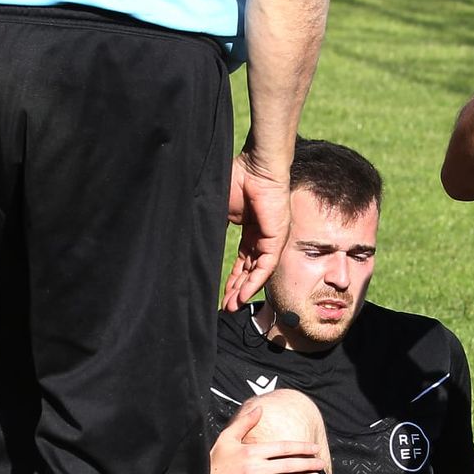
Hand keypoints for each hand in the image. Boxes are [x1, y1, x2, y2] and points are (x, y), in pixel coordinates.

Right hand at [206, 399, 324, 473]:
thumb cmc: (212, 461)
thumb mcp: (226, 438)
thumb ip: (244, 423)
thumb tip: (259, 408)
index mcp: (251, 452)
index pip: (283, 448)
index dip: (301, 447)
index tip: (315, 448)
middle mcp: (254, 469)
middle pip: (288, 465)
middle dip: (307, 464)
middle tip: (321, 464)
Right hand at [223, 148, 290, 311]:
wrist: (255, 165)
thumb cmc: (237, 179)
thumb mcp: (219, 210)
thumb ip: (212, 229)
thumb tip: (195, 246)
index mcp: (250, 230)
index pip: (242, 261)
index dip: (232, 278)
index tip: (221, 294)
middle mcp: (262, 237)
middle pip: (249, 270)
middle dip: (237, 290)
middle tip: (225, 308)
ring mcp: (272, 238)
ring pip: (258, 271)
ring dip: (245, 290)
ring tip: (232, 306)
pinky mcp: (277, 237)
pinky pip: (266, 265)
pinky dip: (254, 281)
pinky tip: (244, 295)